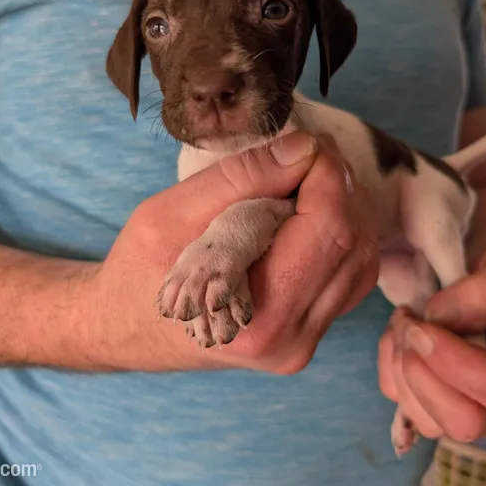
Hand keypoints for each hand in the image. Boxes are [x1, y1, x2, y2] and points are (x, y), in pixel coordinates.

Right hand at [82, 131, 379, 373]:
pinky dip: (339, 235)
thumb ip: (243, 179)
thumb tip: (306, 148)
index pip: (330, 228)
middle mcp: (292, 339)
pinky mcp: (308, 334)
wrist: (124, 328)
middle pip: (355, 243)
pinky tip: (307, 214)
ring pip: (361, 259)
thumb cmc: (138, 270)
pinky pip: (349, 276)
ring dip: (344, 209)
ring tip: (303, 182)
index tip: (310, 142)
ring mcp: (304, 342)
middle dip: (339, 186)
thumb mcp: (172, 211)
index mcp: (258, 315)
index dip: (330, 173)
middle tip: (307, 153)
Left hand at [378, 246, 485, 442]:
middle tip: (409, 324)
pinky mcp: (440, 409)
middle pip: (466, 423)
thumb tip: (438, 318)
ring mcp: (475, 413)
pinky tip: (399, 337)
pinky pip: (404, 408)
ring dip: (401, 369)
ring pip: (430, 422)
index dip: (456, 362)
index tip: (423, 324)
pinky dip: (389, 369)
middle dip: (423, 373)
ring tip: (405, 323)